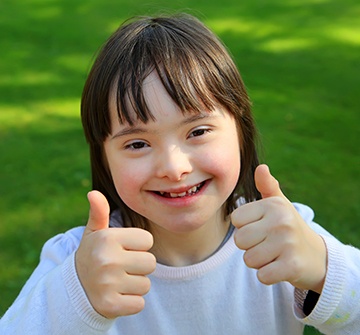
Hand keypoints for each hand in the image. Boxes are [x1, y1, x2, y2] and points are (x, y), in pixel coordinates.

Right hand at [75, 191, 155, 318]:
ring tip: (117, 280)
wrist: (75, 288)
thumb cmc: (93, 254)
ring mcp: (108, 284)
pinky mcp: (110, 306)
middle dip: (139, 266)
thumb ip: (99, 213)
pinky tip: (116, 295)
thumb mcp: (95, 233)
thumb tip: (93, 193)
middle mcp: (107, 260)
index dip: (138, 246)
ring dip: (135, 284)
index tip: (123, 249)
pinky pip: (139, 303)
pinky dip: (131, 302)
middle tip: (121, 267)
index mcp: (107, 238)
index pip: (148, 240)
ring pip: (146, 284)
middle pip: (150, 263)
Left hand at [232, 164, 326, 292]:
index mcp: (273, 205)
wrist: (316, 256)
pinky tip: (280, 266)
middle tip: (267, 243)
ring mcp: (287, 244)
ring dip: (258, 261)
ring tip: (274, 254)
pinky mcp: (292, 266)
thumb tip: (261, 167)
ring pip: (249, 259)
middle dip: (249, 246)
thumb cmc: (288, 226)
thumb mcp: (279, 204)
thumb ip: (267, 186)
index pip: (235, 219)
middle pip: (239, 240)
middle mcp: (281, 221)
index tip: (261, 227)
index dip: (244, 227)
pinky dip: (268, 275)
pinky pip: (262, 275)